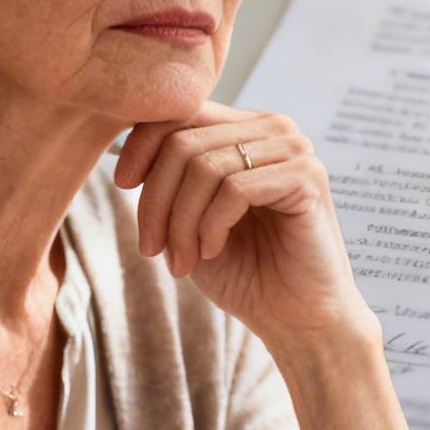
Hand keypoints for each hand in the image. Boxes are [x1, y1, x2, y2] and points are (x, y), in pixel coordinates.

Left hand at [114, 104, 373, 347]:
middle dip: (157, 201)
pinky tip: (214, 250)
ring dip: (181, 222)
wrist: (297, 317)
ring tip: (183, 260)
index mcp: (246, 129)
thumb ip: (169, 177)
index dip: (141, 146)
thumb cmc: (245, 269)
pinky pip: (235, 189)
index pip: (180, 112)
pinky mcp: (307, 178)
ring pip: (205, 167)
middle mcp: (273, 129)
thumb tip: (124, 149)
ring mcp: (294, 150)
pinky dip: (212, 226)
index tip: (122, 186)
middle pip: (185, 142)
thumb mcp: (191, 218)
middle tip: (152, 248)